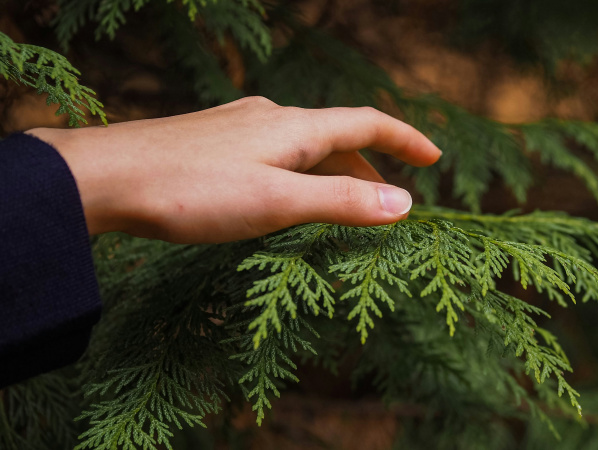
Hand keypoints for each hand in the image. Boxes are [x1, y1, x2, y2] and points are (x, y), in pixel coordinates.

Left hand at [26, 97, 440, 243]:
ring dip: (333, 171)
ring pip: (303, 145)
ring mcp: (239, 128)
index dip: (405, 138)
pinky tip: (282, 194)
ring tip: (342, 202)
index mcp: (295, 127)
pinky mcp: (213, 142)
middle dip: (370, 164)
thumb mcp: (279, 203)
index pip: (367, 122)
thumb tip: (405, 203)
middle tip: (390, 198)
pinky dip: (298, 172)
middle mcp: (270, 118)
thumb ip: (343, 202)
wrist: (106, 178)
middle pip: (337, 135)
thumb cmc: (192, 191)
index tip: (435, 157)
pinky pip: (274, 152)